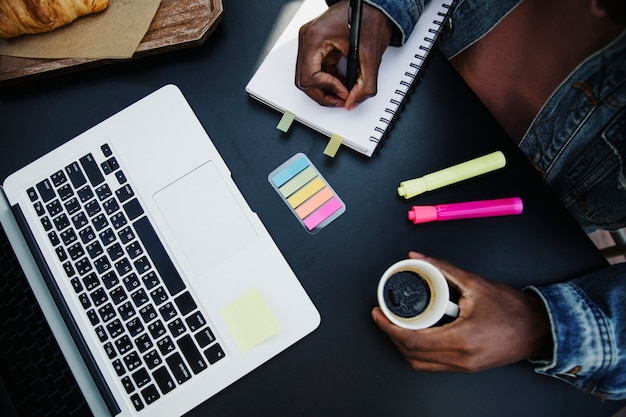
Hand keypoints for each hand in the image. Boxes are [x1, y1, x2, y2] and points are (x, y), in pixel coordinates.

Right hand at [295, 0, 392, 109]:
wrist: (375, 4)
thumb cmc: (370, 17)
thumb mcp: (371, 56)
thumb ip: (365, 84)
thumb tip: (353, 101)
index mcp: (315, 37)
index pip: (309, 76)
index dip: (327, 89)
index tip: (344, 92)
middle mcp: (308, 39)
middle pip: (304, 80)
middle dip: (324, 93)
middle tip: (342, 99)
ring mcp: (310, 42)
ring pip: (308, 77)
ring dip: (326, 88)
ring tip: (345, 90)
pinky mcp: (317, 45)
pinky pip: (316, 70)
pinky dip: (329, 79)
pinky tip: (342, 80)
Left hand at [372, 252, 552, 371]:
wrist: (541, 329)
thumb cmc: (514, 309)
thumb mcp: (475, 283)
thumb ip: (442, 268)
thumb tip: (417, 258)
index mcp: (462, 339)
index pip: (413, 340)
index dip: (389, 328)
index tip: (379, 314)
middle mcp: (461, 358)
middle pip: (412, 355)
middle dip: (392, 336)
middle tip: (383, 317)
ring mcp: (465, 366)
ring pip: (421, 364)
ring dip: (403, 346)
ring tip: (396, 325)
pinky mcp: (468, 367)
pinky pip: (434, 365)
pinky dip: (419, 352)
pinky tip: (416, 335)